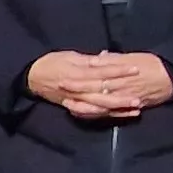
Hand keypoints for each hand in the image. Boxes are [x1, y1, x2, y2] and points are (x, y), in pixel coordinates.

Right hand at [25, 51, 153, 120]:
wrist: (33, 78)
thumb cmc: (52, 63)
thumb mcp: (69, 56)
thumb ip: (88, 59)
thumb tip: (105, 57)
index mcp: (78, 73)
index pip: (102, 72)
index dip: (119, 71)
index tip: (135, 69)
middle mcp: (78, 89)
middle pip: (103, 93)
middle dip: (122, 96)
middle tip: (139, 97)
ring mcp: (77, 100)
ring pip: (100, 106)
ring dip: (118, 109)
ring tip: (135, 108)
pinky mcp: (75, 107)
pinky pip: (92, 114)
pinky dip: (106, 115)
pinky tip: (120, 115)